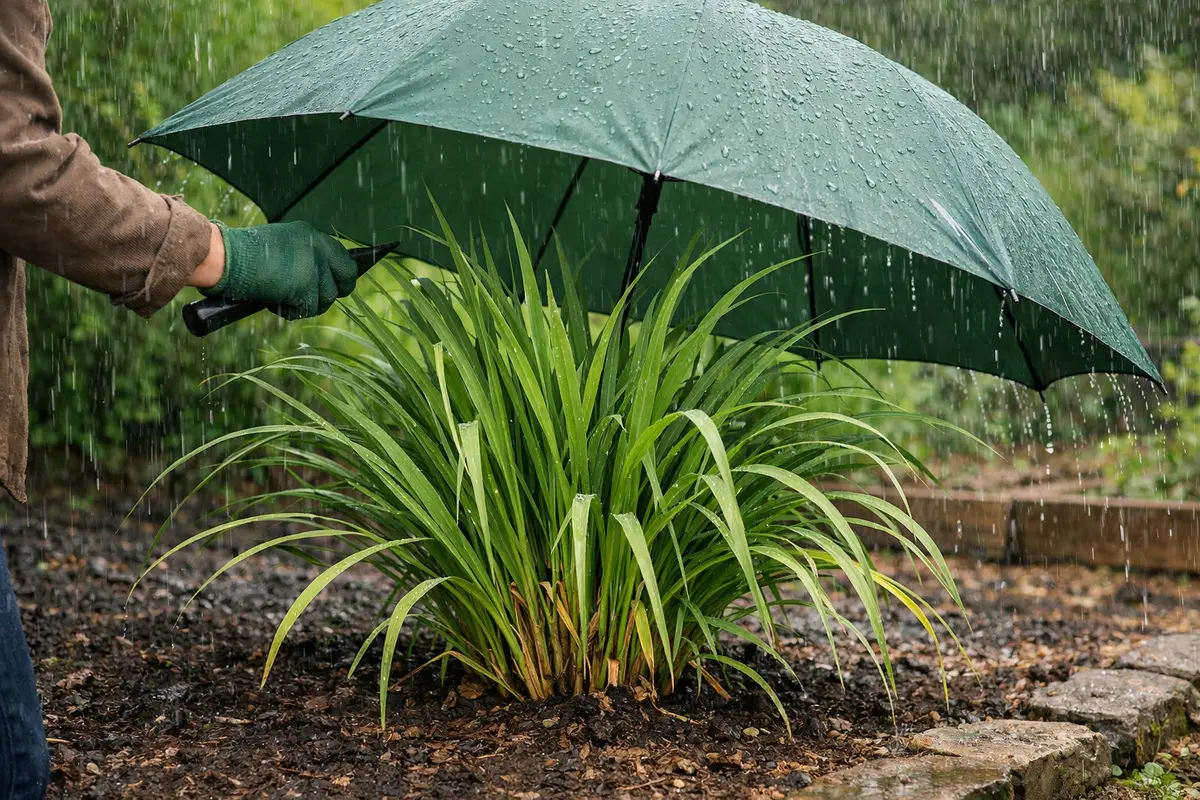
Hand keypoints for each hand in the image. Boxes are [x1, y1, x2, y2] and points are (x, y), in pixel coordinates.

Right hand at [197, 221, 357, 319]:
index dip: (342, 275)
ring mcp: (314, 268)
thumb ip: (304, 256)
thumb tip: (322, 277)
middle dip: (333, 291)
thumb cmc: (244, 253)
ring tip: (281, 297)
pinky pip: (307, 309)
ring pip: (327, 298)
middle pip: (347, 278)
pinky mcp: (306, 288)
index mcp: (312, 234)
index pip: (344, 257)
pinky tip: (273, 302)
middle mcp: (319, 248)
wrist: (228, 258)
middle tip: (314, 298)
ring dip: (306, 303)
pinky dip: (290, 311)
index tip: (337, 284)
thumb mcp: (282, 244)